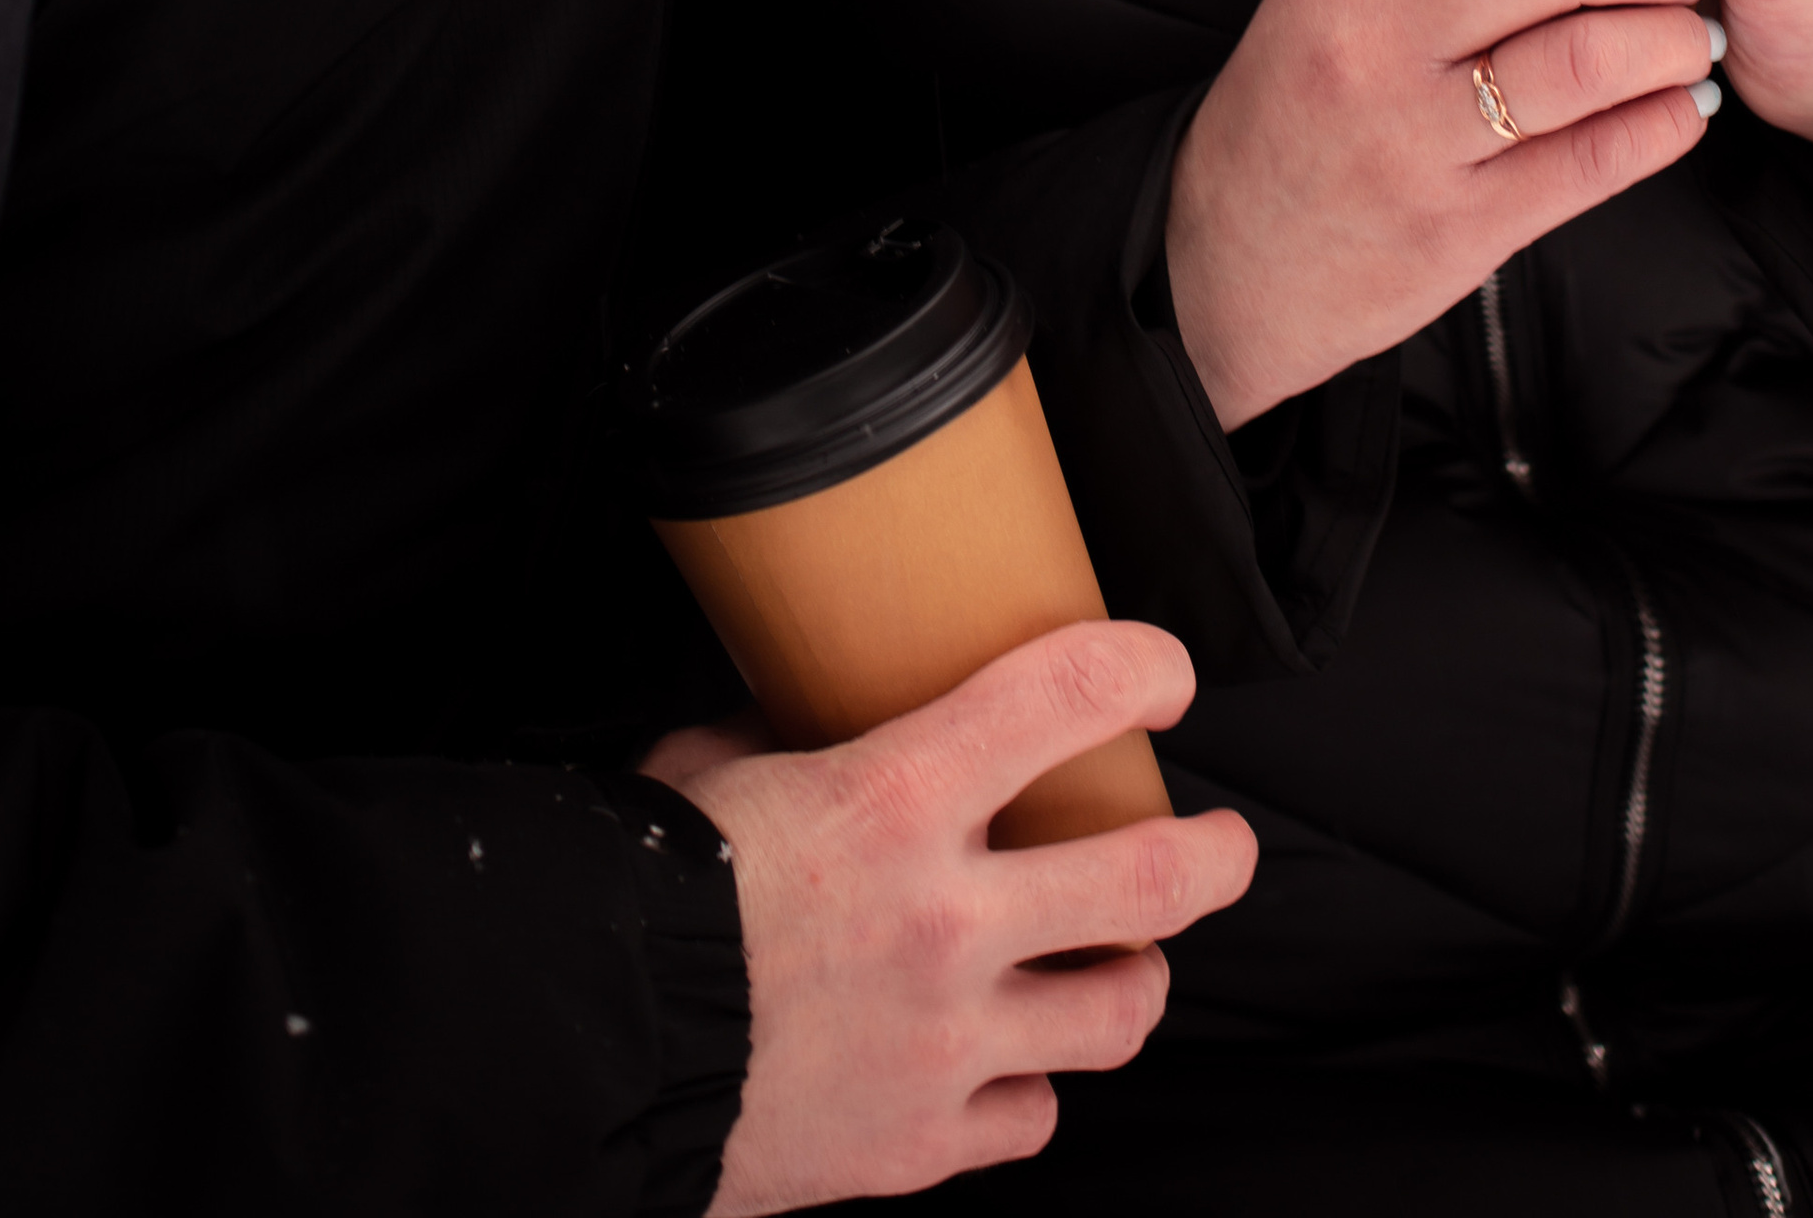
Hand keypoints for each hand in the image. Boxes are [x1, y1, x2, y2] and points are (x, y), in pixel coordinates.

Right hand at [640, 623, 1255, 1211]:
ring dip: (1136, 982)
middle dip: (1216, 857)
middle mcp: (945, 919)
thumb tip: (804, 707)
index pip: (1067, 693)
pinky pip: (1030, 1120)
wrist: (587, 1048)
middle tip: (1225, 845)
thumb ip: (785, 735)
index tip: (1164, 674)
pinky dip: (1028, 1091)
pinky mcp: (919, 1143)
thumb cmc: (642, 896)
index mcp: (896, 799)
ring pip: (1119, 1016)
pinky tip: (1009, 1061)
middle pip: (1153, 880)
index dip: (1143, 669)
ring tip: (1128, 963)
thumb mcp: (714, 767)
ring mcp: (945, 1041)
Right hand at [1163, 0, 1719, 429]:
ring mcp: (1413, 142)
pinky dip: (1663, 124)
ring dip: (1668, 34)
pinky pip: (1592, 163)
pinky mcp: (1459, 230)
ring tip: (1693, 30)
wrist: (1219, 269)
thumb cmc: (1291, 119)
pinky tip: (1684, 106)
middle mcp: (1370, 44)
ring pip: (1583, 55)